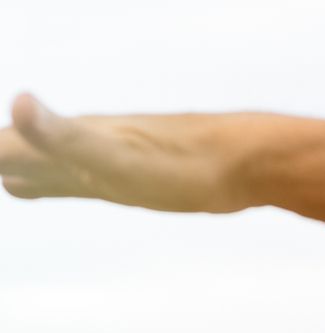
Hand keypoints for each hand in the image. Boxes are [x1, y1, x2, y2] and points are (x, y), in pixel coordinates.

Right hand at [0, 93, 252, 212]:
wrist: (246, 162)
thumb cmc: (184, 162)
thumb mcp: (117, 157)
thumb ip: (64, 137)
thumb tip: (20, 103)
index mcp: (63, 142)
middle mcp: (73, 144)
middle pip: (6, 150)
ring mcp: (96, 157)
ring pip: (28, 160)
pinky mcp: (120, 173)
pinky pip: (61, 175)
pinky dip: (35, 178)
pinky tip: (31, 184)